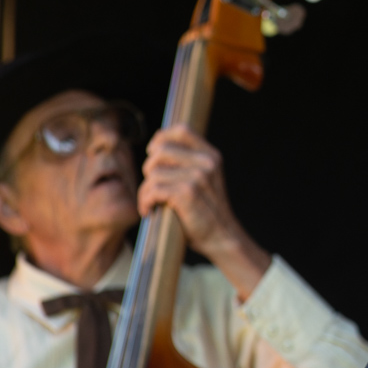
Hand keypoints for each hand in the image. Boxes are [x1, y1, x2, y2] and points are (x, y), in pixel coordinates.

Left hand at [138, 125, 270, 298]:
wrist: (222, 237)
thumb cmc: (206, 211)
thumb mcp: (203, 179)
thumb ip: (187, 163)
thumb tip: (155, 147)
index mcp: (211, 156)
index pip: (181, 130)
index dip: (161, 138)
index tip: (153, 155)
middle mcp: (206, 163)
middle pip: (160, 151)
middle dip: (149, 169)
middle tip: (152, 187)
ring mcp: (198, 177)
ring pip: (153, 172)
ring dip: (145, 190)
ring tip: (150, 202)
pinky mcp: (188, 193)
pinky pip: (153, 189)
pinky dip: (145, 201)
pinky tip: (149, 211)